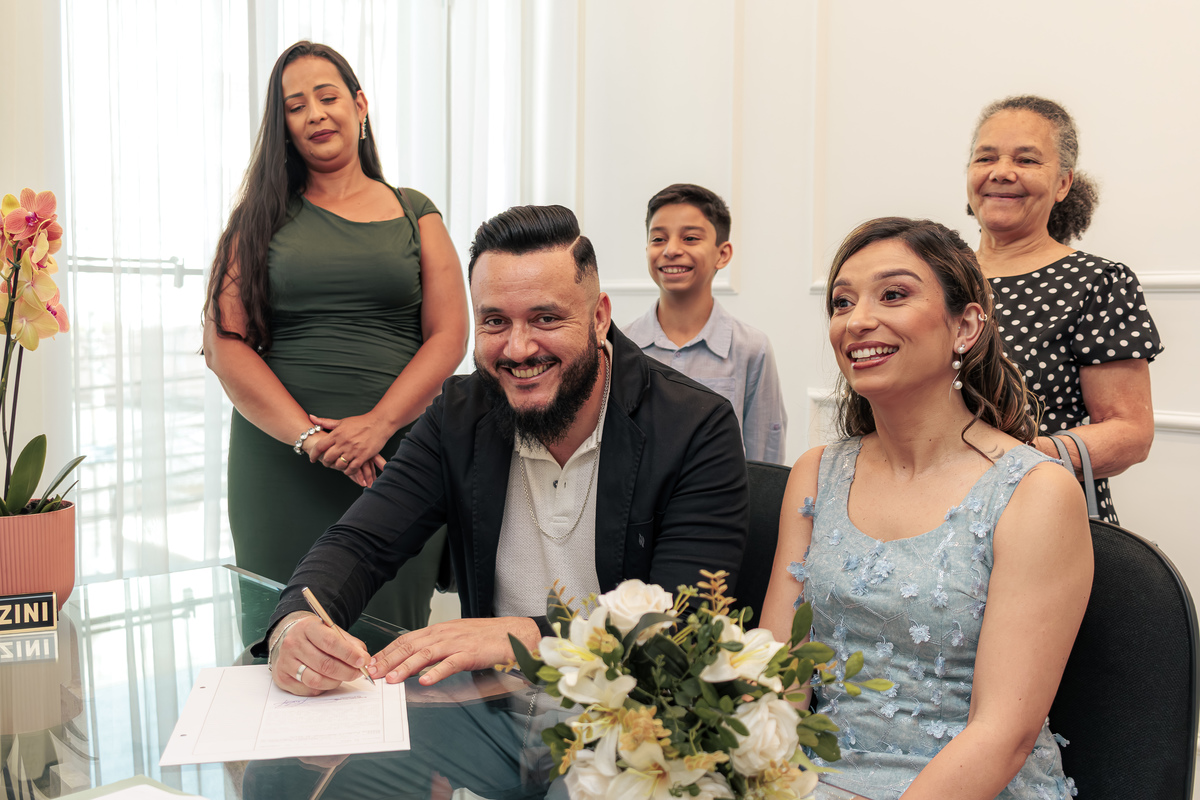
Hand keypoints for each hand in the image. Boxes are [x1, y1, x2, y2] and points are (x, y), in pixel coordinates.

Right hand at [271, 613, 372, 695]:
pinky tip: (327, 680)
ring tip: (343, 677)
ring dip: (335, 681)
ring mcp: (285, 661)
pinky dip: (322, 687)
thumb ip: (350, 644)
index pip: (330, 642)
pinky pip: (307, 689)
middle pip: (324, 664)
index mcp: (307, 627)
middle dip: (347, 671)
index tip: (363, 661)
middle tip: (358, 673)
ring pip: (316, 680)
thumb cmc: (314, 635)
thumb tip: (364, 660)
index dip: (349, 654)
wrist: (289, 637)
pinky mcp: (282, 677)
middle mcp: (293, 644)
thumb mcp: (332, 631)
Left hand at [301, 419, 388, 487]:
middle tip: (326, 463)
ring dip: (337, 467)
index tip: (312, 458)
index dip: (313, 454)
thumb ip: (326, 422)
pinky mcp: (363, 456)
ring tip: (338, 466)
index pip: (320, 446)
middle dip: (325, 462)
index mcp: (337, 434)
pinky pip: (352, 469)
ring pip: (339, 465)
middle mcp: (343, 442)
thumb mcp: (342, 421)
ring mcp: (353, 450)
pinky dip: (348, 471)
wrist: (379, 423)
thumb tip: (311, 417)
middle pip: (328, 458)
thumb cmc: (361, 422)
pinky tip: (348, 469)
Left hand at [368, 617, 540, 686]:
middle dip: (389, 660)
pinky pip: (451, 663)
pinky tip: (425, 681)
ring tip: (392, 679)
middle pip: (411, 646)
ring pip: (426, 654)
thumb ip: (435, 648)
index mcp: (438, 630)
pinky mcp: (471, 653)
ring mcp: (457, 643)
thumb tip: (413, 662)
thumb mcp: (455, 638)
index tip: (371, 663)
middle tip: (372, 673)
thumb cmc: (485, 637)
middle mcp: (444, 634)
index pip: (406, 639)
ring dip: (406, 667)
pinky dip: (437, 672)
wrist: (513, 633)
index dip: (387, 651)